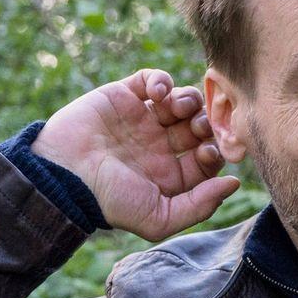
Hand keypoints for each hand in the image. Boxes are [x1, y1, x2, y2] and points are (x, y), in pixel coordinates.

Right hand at [32, 69, 239, 241]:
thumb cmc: (109, 201)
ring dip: (188, 100)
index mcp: (169, 173)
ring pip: (181, 100)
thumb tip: (234, 184)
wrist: (63, 174)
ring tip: (177, 108)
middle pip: (199, 125)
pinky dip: (161, 80)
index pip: (208, 157)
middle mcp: (159, 145)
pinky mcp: (123, 96)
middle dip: (205, 123)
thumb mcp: (158, 218)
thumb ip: (200, 205)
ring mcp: (142, 119)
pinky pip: (152, 80)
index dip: (215, 150)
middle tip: (197, 126)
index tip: (207, 151)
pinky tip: (157, 93)